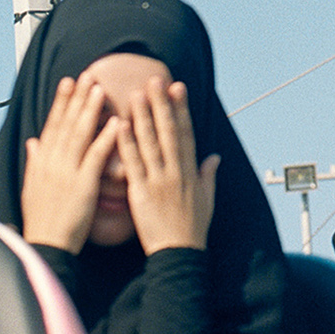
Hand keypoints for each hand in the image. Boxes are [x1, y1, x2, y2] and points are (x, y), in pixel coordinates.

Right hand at [21, 75, 119, 251]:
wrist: (46, 245)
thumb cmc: (44, 219)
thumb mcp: (33, 186)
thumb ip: (35, 161)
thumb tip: (33, 142)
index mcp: (43, 162)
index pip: (53, 125)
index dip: (61, 102)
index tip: (68, 82)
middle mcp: (53, 162)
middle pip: (66, 123)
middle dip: (76, 98)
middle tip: (86, 75)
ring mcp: (67, 172)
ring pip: (79, 134)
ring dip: (90, 110)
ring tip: (99, 89)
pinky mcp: (83, 184)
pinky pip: (96, 157)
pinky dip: (105, 138)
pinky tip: (115, 122)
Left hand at [118, 77, 219, 252]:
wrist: (179, 253)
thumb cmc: (192, 228)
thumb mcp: (207, 199)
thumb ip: (208, 175)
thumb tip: (214, 157)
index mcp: (191, 171)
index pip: (186, 133)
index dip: (181, 109)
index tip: (177, 88)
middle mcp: (176, 171)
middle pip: (168, 131)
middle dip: (161, 104)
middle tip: (155, 80)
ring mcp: (159, 180)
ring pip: (150, 142)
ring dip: (143, 116)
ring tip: (136, 93)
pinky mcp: (141, 192)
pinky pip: (133, 164)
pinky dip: (126, 144)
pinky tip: (120, 125)